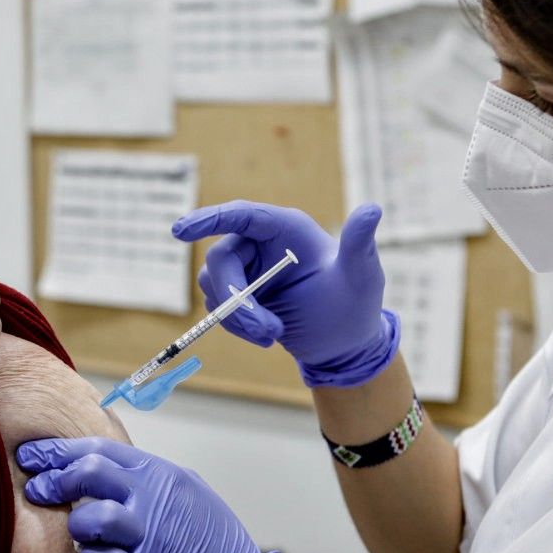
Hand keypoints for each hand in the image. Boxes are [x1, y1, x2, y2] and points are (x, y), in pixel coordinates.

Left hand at [16, 437, 289, 552]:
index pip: (98, 449)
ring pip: (88, 518)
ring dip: (75, 525)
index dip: (58, 451)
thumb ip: (147, 478)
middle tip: (35, 489)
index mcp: (161, 476)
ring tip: (80, 533)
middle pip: (88, 473)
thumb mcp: (188, 492)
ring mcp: (146, 538)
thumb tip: (100, 465)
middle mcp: (152, 501)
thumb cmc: (211, 542)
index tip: (31, 455)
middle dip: (53, 480)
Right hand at [173, 201, 398, 387]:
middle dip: (237, 299)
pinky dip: (236, 326)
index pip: (240, 215)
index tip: (179, 232)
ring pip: (214, 286)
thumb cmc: (356, 303)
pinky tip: (268, 336)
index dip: (208, 220)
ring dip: (238, 318)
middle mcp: (260, 243)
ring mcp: (246, 268)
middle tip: (266, 330)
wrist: (342, 343)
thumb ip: (359, 244)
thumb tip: (373, 210)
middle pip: (221, 259)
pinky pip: (217, 306)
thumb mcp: (362, 275)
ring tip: (274, 334)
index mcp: (285, 228)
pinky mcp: (237, 293)